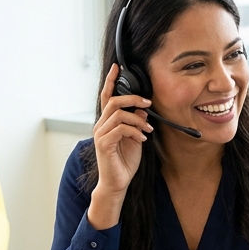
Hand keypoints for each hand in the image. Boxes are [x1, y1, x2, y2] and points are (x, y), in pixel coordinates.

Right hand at [87, 63, 153, 229]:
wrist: (117, 182)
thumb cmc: (124, 161)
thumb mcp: (135, 138)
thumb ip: (137, 123)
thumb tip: (143, 109)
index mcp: (107, 122)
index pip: (107, 97)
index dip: (111, 81)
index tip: (117, 67)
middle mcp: (101, 126)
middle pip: (113, 102)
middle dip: (132, 99)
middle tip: (147, 103)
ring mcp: (101, 135)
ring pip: (118, 114)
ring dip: (137, 119)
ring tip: (147, 130)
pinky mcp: (104, 145)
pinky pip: (120, 130)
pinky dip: (134, 132)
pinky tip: (142, 140)